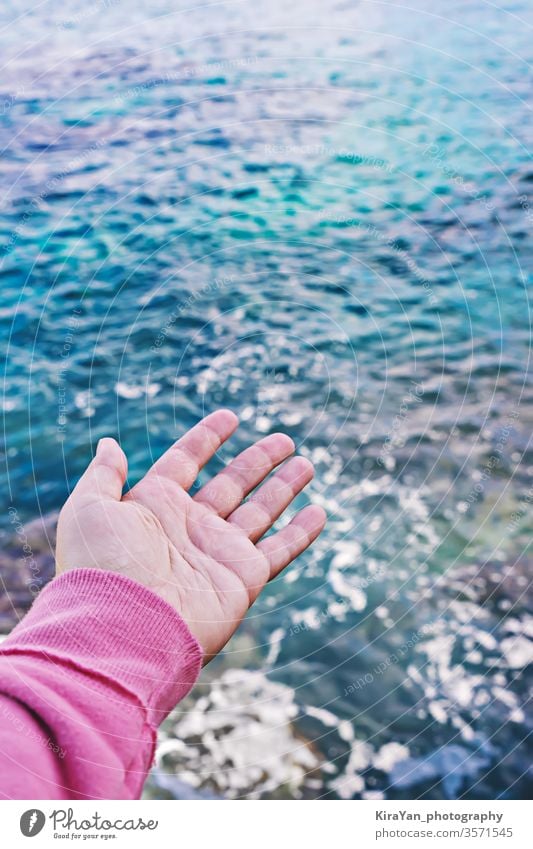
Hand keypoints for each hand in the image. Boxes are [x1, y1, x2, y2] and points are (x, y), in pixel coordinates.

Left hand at [56, 410, 325, 658]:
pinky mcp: (244, 578)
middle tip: (285, 439)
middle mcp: (190, 527)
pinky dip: (301, 533)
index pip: (186, 461)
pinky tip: (319, 512)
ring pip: (261, 511)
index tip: (231, 417)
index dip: (207, 438)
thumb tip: (110, 442)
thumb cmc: (102, 567)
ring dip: (285, 487)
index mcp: (155, 506)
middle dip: (258, 460)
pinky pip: (280, 549)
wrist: (124, 628)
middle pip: (233, 483)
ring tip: (307, 463)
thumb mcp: (90, 508)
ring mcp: (219, 552)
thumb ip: (104, 474)